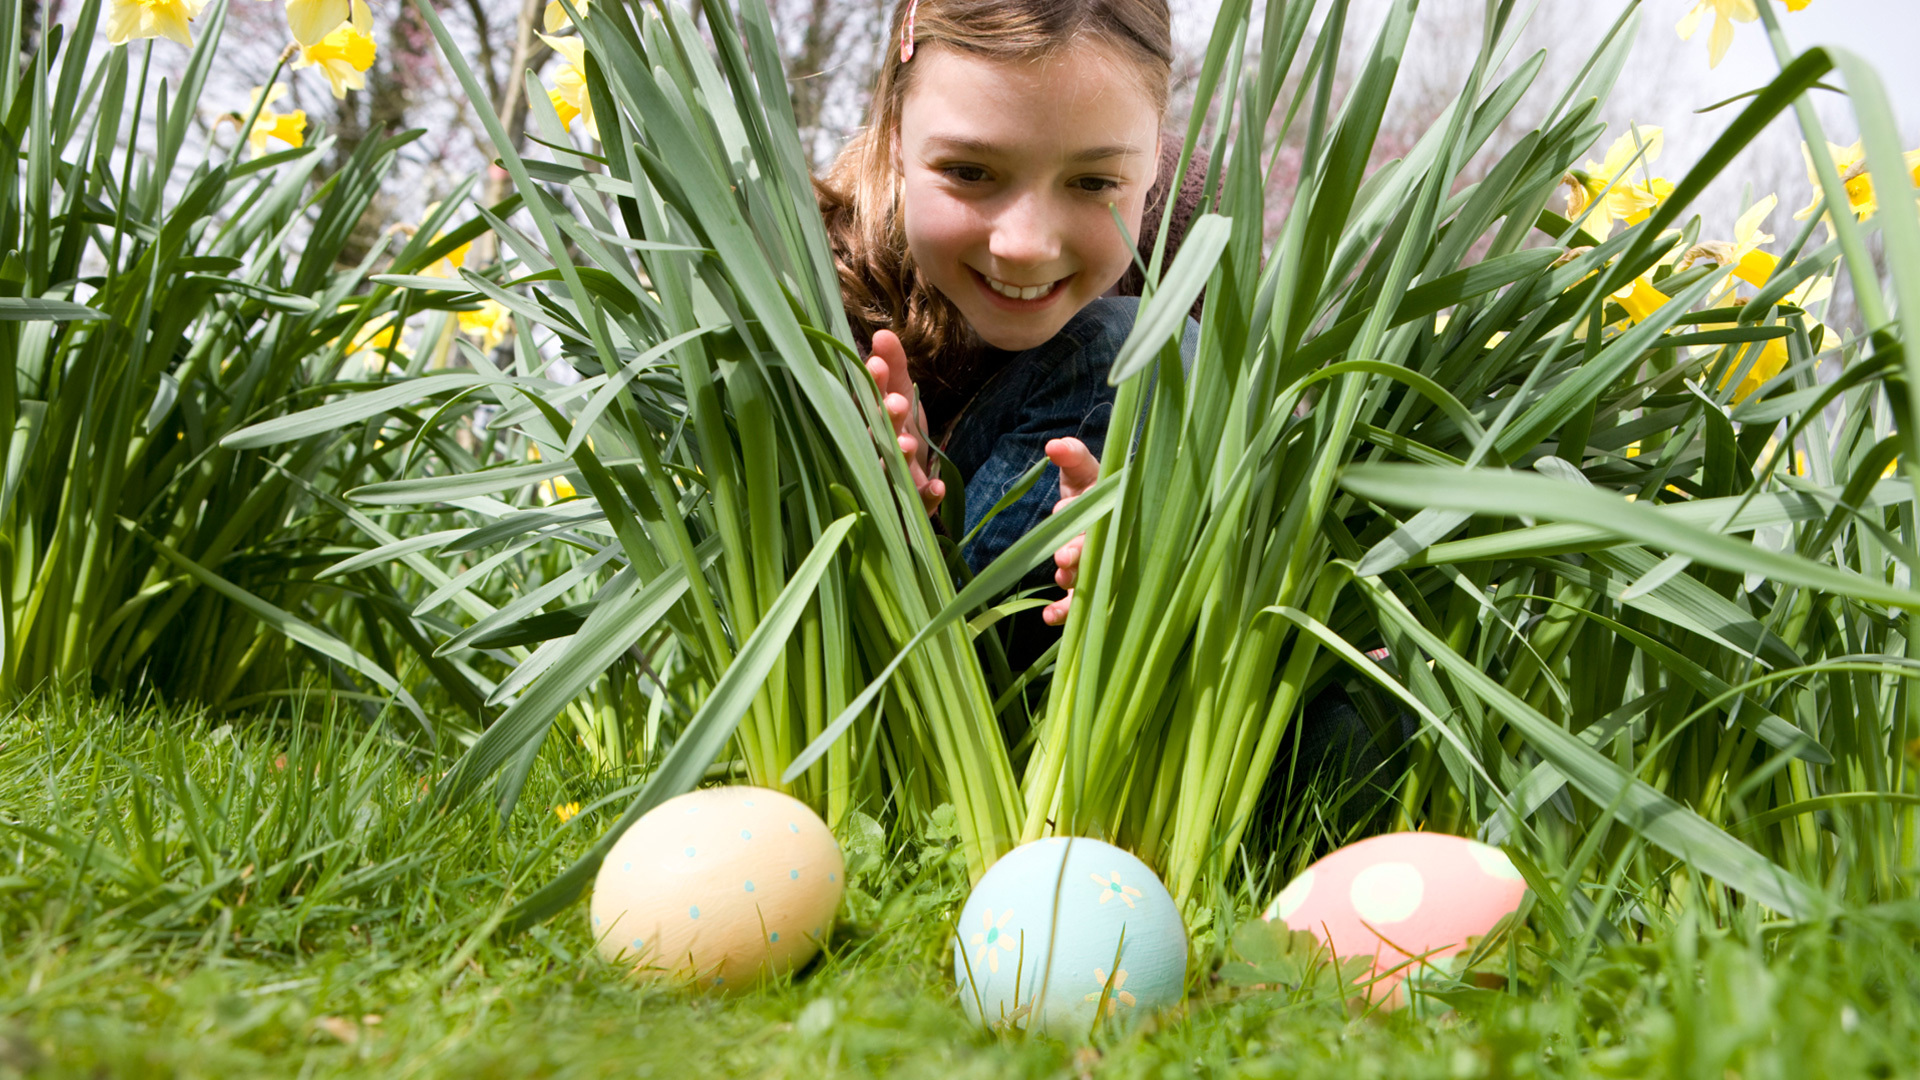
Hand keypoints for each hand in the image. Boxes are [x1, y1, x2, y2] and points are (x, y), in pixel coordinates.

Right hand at [866, 329, 944, 515]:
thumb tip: (882, 334)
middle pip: (875, 436)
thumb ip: (894, 367)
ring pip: (890, 470)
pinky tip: (938, 486)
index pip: (865, 403)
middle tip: (896, 403)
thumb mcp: (902, 394)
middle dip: (885, 420)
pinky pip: (917, 503)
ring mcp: (892, 479)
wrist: (916, 481)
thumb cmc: (902, 430)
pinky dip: (926, 497)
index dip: (870, 387)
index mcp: (872, 422)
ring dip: (899, 456)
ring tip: (908, 444)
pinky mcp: (911, 503)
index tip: (876, 366)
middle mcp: (876, 450)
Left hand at [1041, 437, 1098, 625]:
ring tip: (1060, 578)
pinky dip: (1064, 612)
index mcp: (1115, 515)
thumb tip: (1053, 445)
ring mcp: (1100, 568)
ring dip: (1075, 581)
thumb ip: (1072, 456)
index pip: (1104, 520)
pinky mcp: (1088, 588)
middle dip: (1079, 555)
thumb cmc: (1091, 488)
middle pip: (1098, 553)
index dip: (1083, 525)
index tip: (1063, 519)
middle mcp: (1111, 544)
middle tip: (1065, 557)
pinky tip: (1048, 616)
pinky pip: (1079, 604)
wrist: (1098, 509)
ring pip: (1090, 578)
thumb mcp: (1084, 469)